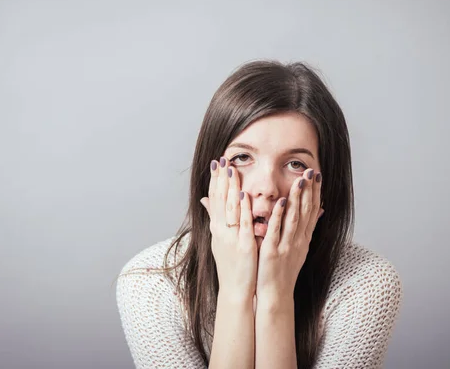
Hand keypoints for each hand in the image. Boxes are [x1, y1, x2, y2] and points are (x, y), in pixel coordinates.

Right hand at [200, 157, 257, 302]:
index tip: (216, 162)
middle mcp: (221, 230)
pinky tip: (244, 195)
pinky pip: (243, 224)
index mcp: (217, 227)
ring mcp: (231, 237)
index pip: (215, 198)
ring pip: (230, 208)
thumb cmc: (231, 265)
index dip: (215, 180)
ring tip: (232, 170)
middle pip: (220, 200)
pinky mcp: (243, 245)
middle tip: (222, 159)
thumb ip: (214, 218)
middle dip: (221, 179)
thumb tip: (205, 200)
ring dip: (231, 188)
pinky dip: (243, 209)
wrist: (235, 289)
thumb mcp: (219, 239)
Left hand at [256, 168, 322, 302]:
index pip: (312, 211)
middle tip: (312, 171)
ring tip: (300, 180)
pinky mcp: (272, 252)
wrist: (276, 295)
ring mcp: (286, 246)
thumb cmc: (284, 271)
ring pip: (294, 218)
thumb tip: (320, 211)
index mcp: (304, 238)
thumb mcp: (299, 249)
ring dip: (297, 198)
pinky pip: (276, 231)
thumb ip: (306, 229)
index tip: (317, 176)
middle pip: (306, 211)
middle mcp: (298, 240)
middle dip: (309, 190)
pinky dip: (278, 216)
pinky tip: (280, 201)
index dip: (316, 193)